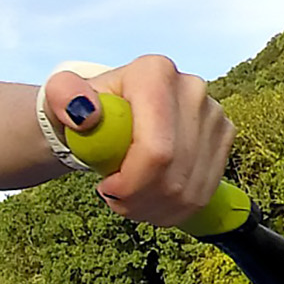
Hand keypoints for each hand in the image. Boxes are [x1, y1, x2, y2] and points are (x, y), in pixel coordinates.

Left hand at [43, 55, 235, 226]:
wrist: (105, 115)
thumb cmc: (81, 108)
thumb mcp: (60, 96)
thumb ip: (62, 98)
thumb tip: (85, 113)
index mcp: (154, 73)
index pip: (156, 150)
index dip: (131, 182)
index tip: (105, 189)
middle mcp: (193, 89)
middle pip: (174, 173)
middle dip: (139, 200)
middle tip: (113, 200)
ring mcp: (214, 114)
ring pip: (190, 190)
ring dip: (153, 209)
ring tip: (126, 202)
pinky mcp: (223, 138)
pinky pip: (204, 193)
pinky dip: (172, 210)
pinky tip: (148, 203)